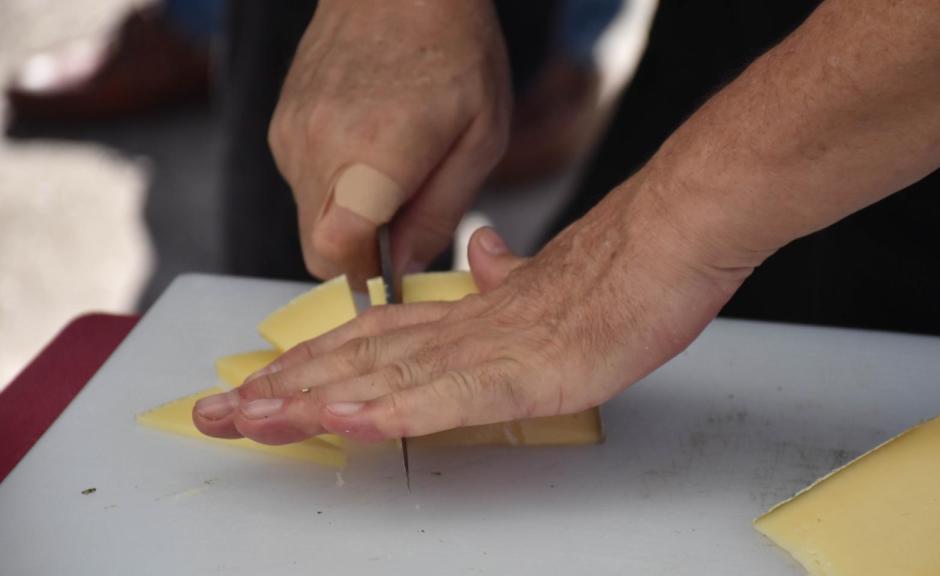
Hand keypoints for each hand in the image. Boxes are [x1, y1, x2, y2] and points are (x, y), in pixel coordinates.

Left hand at [193, 173, 750, 443]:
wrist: (663, 245)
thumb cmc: (615, 273)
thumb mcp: (548, 282)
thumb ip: (505, 277)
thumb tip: (484, 254)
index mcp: (464, 316)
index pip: (369, 340)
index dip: (309, 362)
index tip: (260, 382)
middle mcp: (461, 330)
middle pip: (356, 358)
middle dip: (283, 387)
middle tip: (218, 410)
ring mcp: (487, 350)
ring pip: (384, 377)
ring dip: (312, 399)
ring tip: (251, 418)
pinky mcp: (521, 372)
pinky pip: (445, 397)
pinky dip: (390, 410)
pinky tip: (343, 421)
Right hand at [269, 0, 511, 281]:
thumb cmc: (454, 52)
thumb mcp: (481, 139)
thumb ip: (440, 214)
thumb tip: (406, 267)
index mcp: (375, 156)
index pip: (335, 252)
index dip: (363, 277)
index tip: (392, 272)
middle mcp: (319, 148)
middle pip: (319, 248)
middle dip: (361, 254)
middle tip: (405, 220)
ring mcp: (292, 135)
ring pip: (310, 219)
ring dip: (348, 218)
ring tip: (393, 171)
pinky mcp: (281, 125)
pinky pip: (303, 185)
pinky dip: (334, 187)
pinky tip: (369, 149)